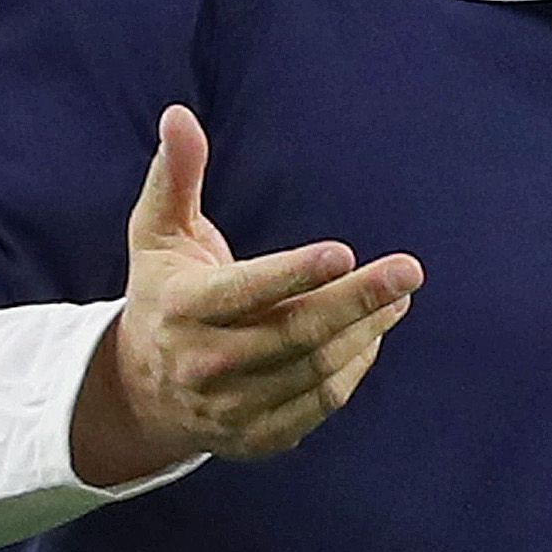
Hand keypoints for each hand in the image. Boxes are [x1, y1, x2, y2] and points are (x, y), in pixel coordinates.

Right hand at [70, 107, 423, 487]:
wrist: (141, 391)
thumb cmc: (164, 294)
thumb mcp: (159, 235)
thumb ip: (176, 177)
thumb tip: (179, 115)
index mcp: (179, 310)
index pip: (243, 293)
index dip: (293, 274)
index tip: (343, 252)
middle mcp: (204, 364)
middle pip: (294, 333)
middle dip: (357, 301)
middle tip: (409, 271)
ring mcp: (231, 407)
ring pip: (316, 368)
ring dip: (366, 331)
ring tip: (399, 295)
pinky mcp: (258, 437)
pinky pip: (322, 401)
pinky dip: (355, 366)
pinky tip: (374, 332)